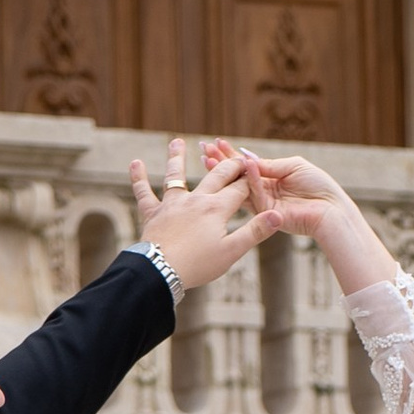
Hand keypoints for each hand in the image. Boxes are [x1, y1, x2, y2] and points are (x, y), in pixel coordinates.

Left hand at [128, 140, 278, 293]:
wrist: (160, 271)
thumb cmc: (198, 264)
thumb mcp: (232, 251)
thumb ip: (255, 231)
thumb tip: (278, 215)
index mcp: (217, 208)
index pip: (240, 189)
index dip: (251, 179)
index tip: (260, 170)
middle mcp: (195, 199)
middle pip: (216, 176)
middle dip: (229, 165)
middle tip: (236, 156)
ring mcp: (172, 204)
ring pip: (176, 176)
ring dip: (177, 157)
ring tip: (177, 142)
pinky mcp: (153, 213)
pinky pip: (144, 193)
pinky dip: (138, 178)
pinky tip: (135, 163)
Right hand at [202, 144, 395, 294]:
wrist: (331, 209)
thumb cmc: (319, 185)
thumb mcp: (293, 166)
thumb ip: (269, 164)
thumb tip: (247, 159)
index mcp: (272, 179)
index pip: (247, 166)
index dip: (231, 155)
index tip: (215, 143)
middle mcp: (265, 191)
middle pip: (238, 176)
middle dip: (220, 163)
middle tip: (202, 150)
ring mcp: (265, 203)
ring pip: (240, 186)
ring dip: (226, 171)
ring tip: (209, 157)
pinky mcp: (268, 213)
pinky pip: (256, 194)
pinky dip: (251, 178)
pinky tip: (245, 163)